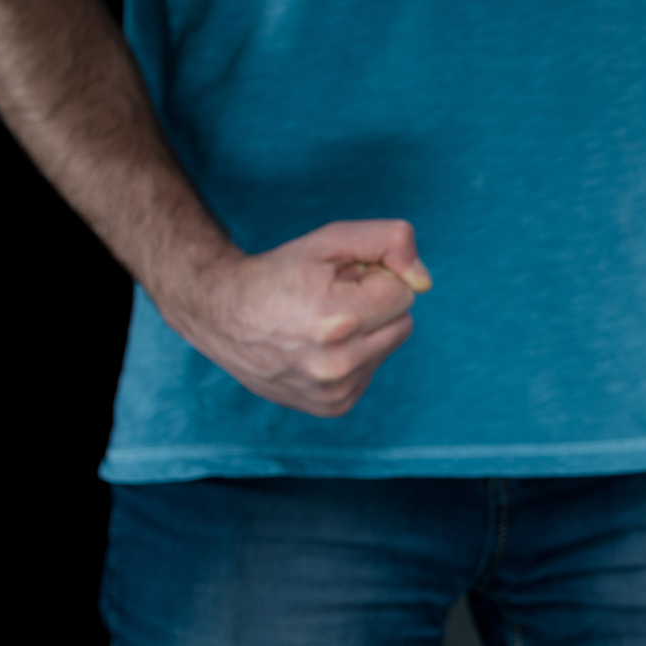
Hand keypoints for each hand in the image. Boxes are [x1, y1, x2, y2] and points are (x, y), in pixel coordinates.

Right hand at [154, 219, 432, 416]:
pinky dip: (354, 356)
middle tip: (331, 298)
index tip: (341, 278)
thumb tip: (424, 280)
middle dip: (375, 304)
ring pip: (388, 347)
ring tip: (321, 323)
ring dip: (366, 331)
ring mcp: (335, 390)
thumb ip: (388, 241)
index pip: (405, 293)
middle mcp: (338, 364)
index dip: (376, 277)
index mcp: (339, 321)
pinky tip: (318, 347)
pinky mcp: (333, 405)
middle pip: (402, 322)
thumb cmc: (279, 273)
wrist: (221, 315)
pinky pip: (371, 372)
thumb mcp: (330, 240)